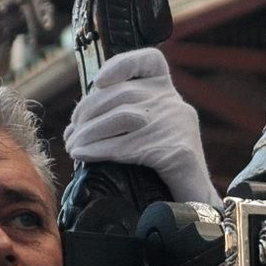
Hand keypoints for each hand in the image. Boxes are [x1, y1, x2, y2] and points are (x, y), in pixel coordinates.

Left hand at [63, 48, 219, 205]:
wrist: (195, 203)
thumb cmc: (163, 168)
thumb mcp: (148, 130)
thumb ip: (123, 114)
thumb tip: (78, 118)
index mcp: (168, 93)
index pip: (149, 61)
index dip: (121, 64)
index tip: (99, 81)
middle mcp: (174, 104)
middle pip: (122, 94)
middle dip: (88, 113)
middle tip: (70, 135)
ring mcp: (177, 125)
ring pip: (122, 119)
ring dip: (89, 134)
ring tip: (73, 147)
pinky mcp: (175, 150)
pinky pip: (127, 146)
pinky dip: (98, 150)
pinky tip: (83, 155)